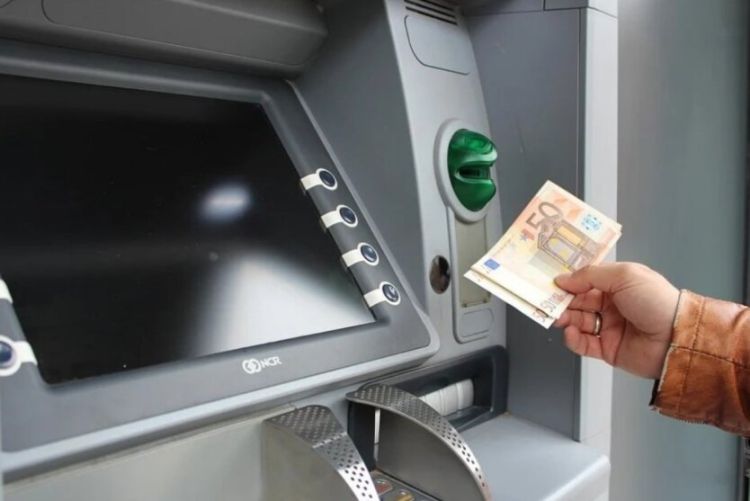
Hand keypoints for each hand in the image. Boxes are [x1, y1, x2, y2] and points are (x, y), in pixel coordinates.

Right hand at [554, 262, 679, 378]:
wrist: (676, 339)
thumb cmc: (656, 301)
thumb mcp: (624, 275)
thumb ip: (590, 275)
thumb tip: (563, 279)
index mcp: (618, 285)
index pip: (586, 281)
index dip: (569, 281)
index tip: (552, 282)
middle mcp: (613, 305)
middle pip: (578, 301)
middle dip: (563, 301)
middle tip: (548, 301)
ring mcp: (609, 328)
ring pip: (578, 321)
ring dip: (565, 318)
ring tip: (558, 317)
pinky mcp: (608, 349)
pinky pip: (583, 344)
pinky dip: (573, 338)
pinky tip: (571, 331)